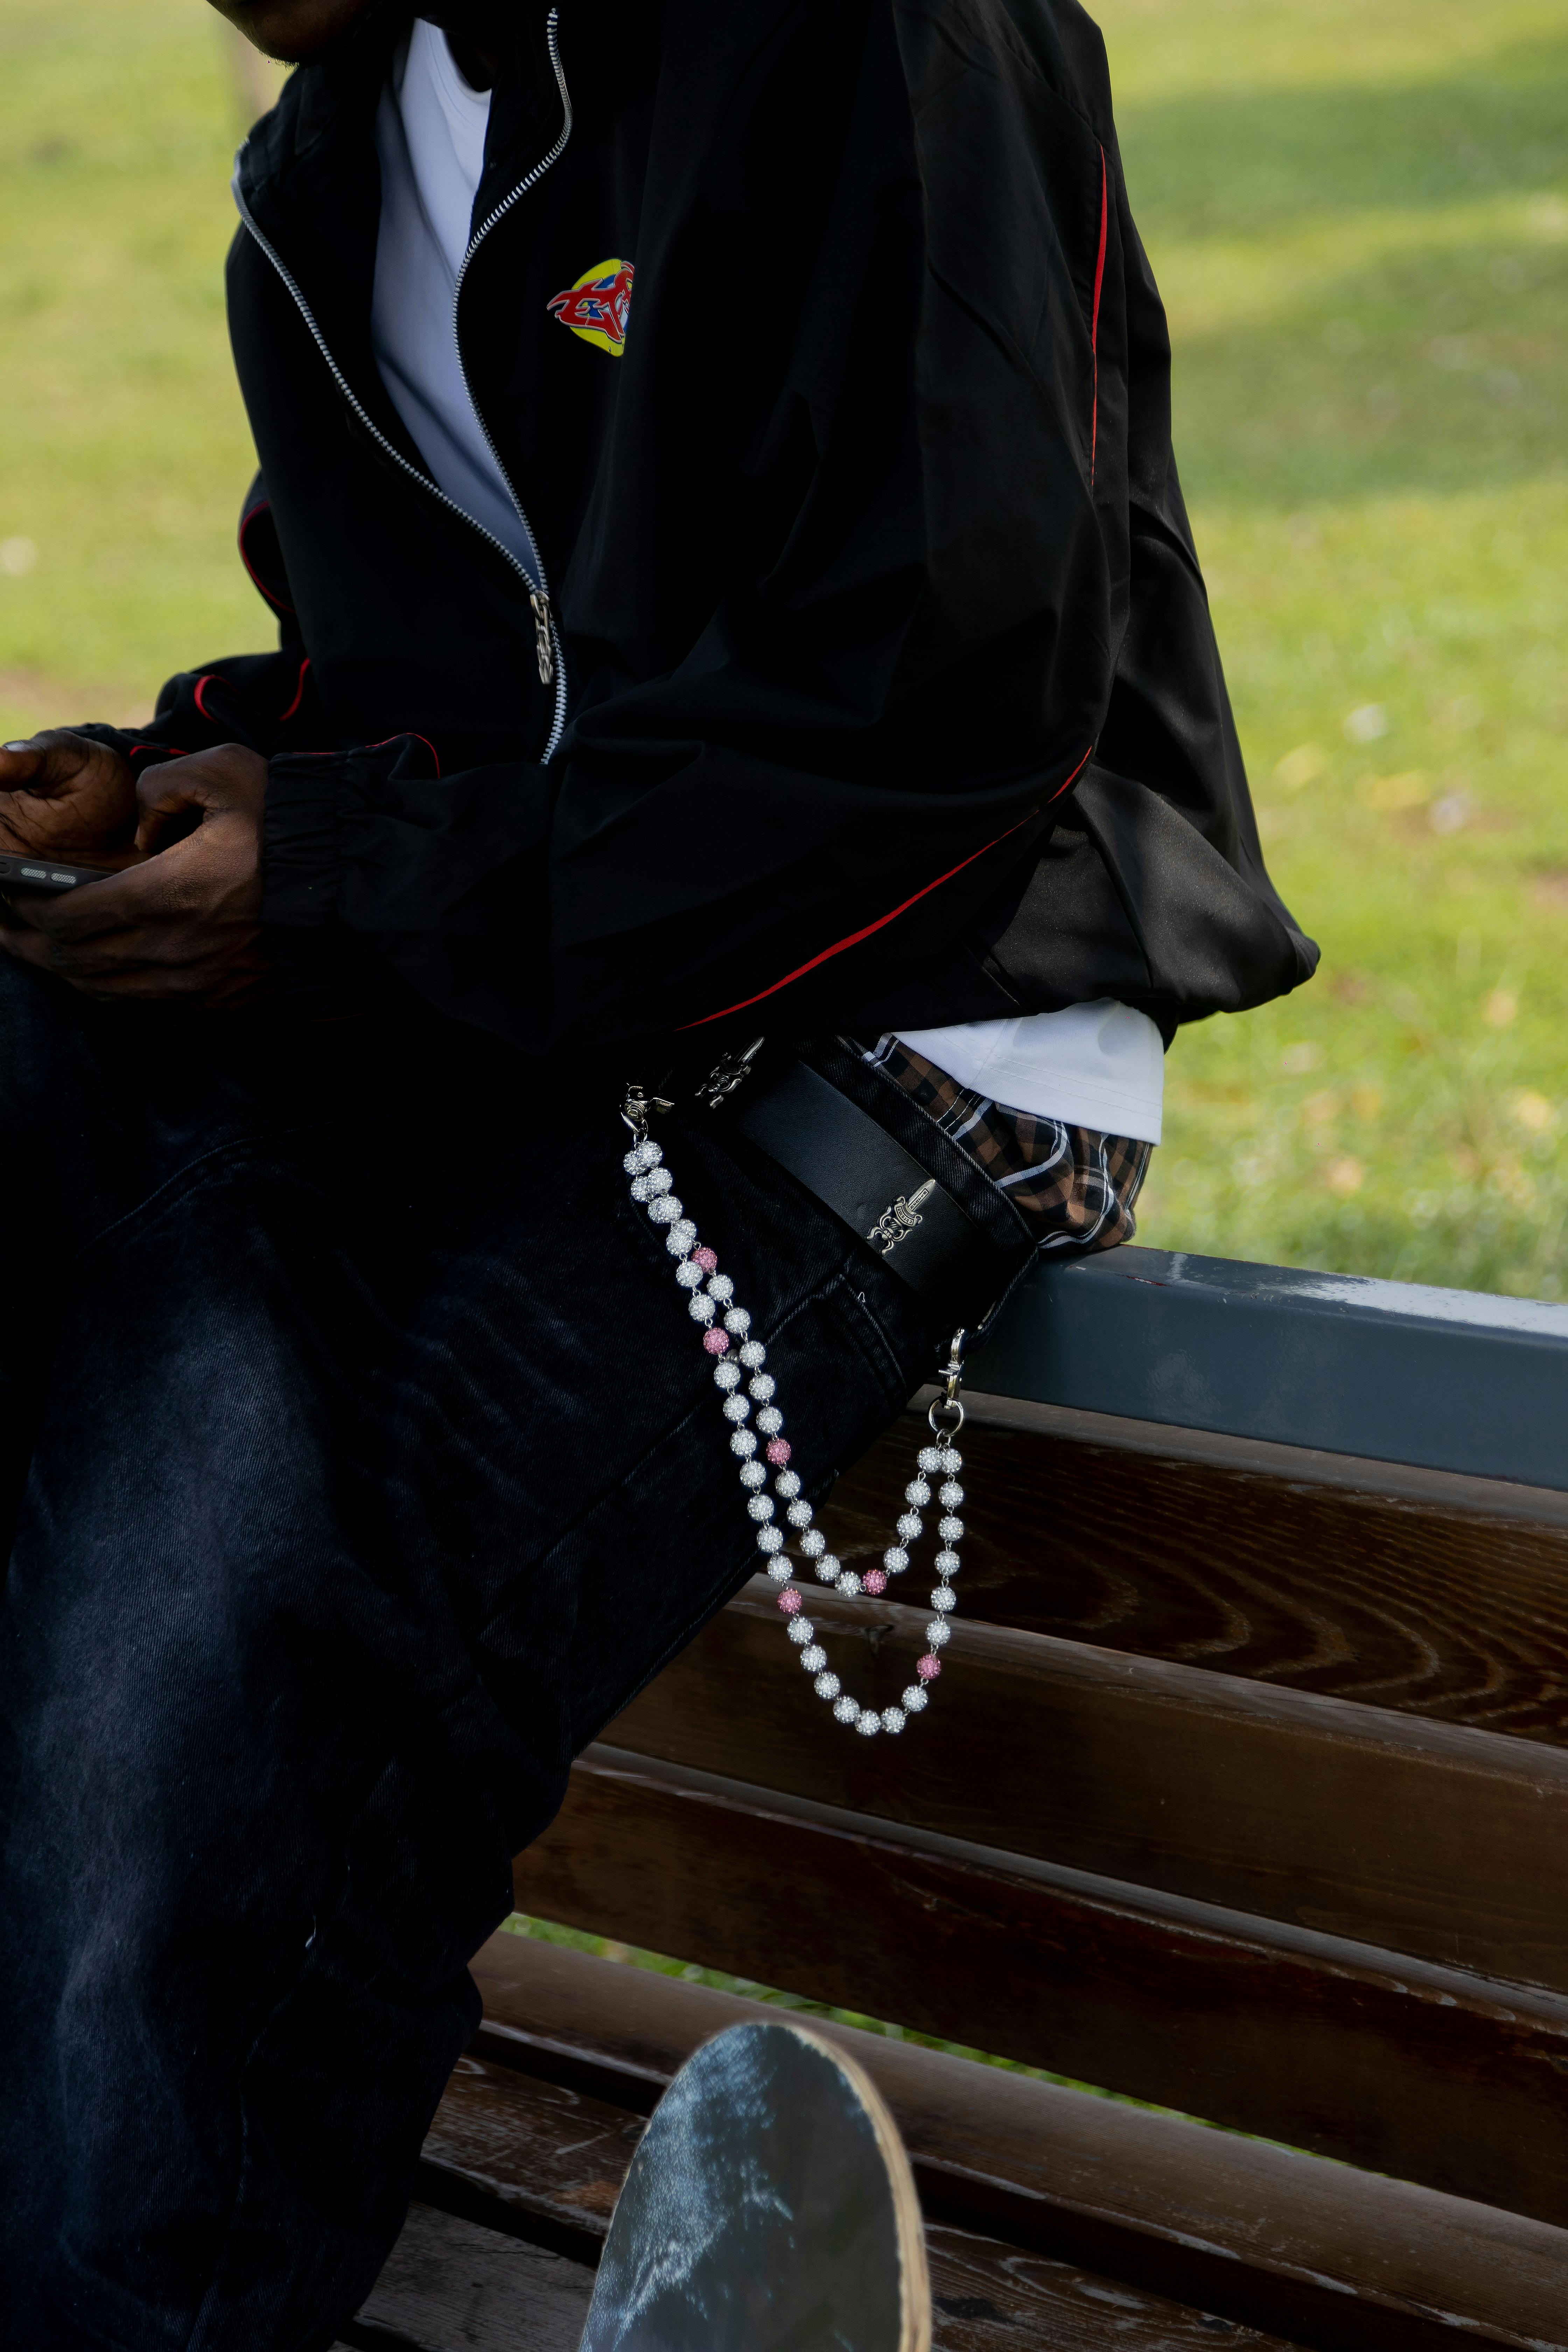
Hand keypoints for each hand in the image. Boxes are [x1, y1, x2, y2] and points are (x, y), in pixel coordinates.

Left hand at [0, 744, 273, 1007]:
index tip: (6, 889)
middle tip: (1, 924)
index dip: (27, 904)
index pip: (69, 912)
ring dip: (60, 970)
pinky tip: (90, 972)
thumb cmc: (294, 832)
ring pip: (103, 988)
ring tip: (32, 950)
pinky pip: (141, 1003)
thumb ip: (164, 784)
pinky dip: (104, 988)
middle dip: (28, 941)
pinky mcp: (218, 1002)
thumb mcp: (228, 775)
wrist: (361, 896)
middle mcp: (173, 951)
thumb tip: (139, 819)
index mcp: (167, 896)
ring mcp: (196, 985)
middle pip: (75, 958)